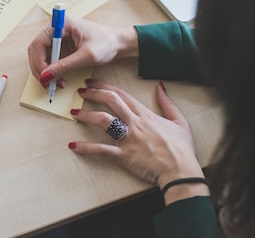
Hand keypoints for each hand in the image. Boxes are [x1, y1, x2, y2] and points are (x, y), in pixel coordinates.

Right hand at [27, 16, 137, 89]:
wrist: (120, 43)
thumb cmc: (107, 43)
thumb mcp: (87, 56)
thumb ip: (65, 66)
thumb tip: (46, 76)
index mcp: (62, 24)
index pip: (39, 42)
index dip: (38, 61)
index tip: (45, 76)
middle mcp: (56, 29)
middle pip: (36, 50)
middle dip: (39, 68)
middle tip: (47, 84)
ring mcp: (58, 39)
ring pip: (40, 57)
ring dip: (44, 72)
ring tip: (54, 84)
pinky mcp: (61, 48)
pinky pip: (49, 61)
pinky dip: (50, 72)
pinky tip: (58, 80)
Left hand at [69, 79, 204, 193]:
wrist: (181, 171)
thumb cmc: (181, 148)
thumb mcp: (179, 121)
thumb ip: (167, 103)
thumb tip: (160, 86)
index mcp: (145, 114)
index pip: (121, 95)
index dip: (104, 86)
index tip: (92, 83)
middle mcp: (134, 123)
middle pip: (110, 101)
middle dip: (93, 93)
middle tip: (80, 91)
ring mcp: (128, 139)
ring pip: (103, 121)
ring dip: (86, 115)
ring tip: (74, 113)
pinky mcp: (124, 155)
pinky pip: (101, 150)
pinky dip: (86, 148)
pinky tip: (74, 145)